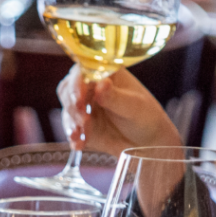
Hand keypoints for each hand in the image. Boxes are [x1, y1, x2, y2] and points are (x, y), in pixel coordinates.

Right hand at [57, 65, 180, 157]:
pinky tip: (78, 144)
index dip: (76, 84)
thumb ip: (116, 97)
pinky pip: (72, 130)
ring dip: (72, 123)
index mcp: (105, 73)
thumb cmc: (145, 116)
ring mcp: (85, 107)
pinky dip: (74, 137)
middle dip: (73, 106)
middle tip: (84, 120)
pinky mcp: (82, 126)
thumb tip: (101, 84)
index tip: (79, 99)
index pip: (82, 72)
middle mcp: (91, 87)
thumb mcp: (134, 106)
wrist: (147, 142)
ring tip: (80, 135)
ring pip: (68, 111)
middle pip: (68, 90)